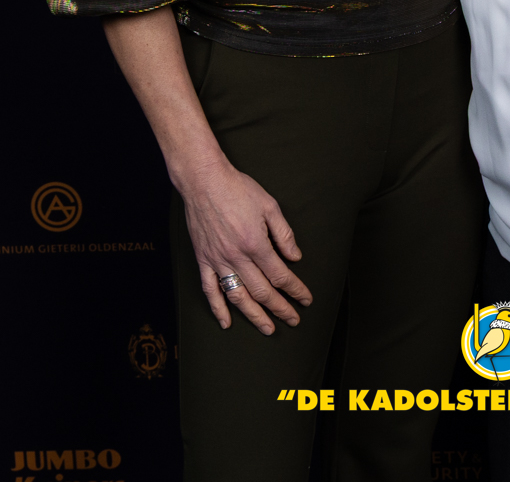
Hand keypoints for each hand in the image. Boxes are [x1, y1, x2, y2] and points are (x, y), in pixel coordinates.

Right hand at [179, 159, 313, 334]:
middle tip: (293, 320)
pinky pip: (210, 290)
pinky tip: (226, 323)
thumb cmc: (238, 189)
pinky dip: (218, 309)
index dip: (296, 290)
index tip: (306, 299)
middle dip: (280, 308)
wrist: (203, 180)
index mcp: (256, 244)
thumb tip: (295, 257)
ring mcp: (218, 260)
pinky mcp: (203, 259)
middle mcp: (237, 257)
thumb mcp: (269, 206)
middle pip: (263, 291)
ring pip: (238, 296)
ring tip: (268, 328)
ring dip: (254, 315)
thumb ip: (284, 234)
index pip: (281, 275)